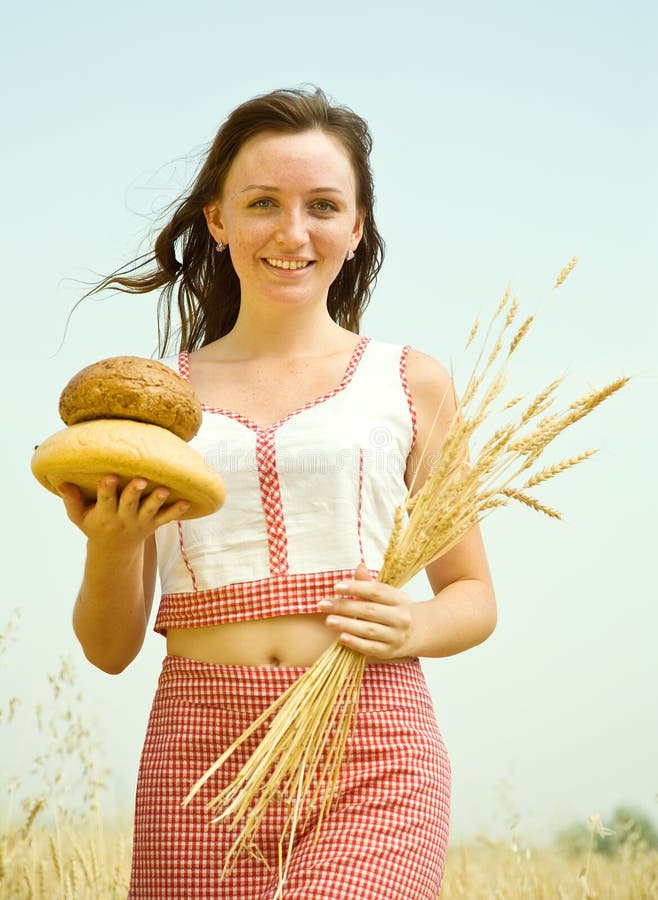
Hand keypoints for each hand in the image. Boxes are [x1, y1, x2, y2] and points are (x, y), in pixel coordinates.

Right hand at [59, 476, 190, 546]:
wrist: (114, 551)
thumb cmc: (95, 525)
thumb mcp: (79, 518)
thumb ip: (71, 501)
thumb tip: (61, 482)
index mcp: (105, 514)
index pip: (105, 499)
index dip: (107, 488)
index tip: (109, 476)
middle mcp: (123, 518)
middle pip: (129, 503)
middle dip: (134, 492)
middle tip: (141, 480)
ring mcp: (140, 521)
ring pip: (150, 510)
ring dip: (157, 500)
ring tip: (165, 489)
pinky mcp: (153, 524)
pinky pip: (166, 518)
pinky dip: (176, 511)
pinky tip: (187, 502)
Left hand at [318, 563, 413, 659]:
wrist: (415, 633)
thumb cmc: (393, 610)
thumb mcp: (386, 595)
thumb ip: (369, 584)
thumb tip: (359, 567)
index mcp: (399, 599)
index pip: (376, 591)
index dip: (356, 588)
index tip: (336, 587)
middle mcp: (400, 617)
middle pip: (369, 610)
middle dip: (344, 607)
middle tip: (323, 604)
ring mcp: (396, 636)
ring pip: (369, 629)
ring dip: (347, 624)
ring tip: (328, 620)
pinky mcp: (389, 651)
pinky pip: (370, 647)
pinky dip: (355, 643)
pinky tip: (342, 637)